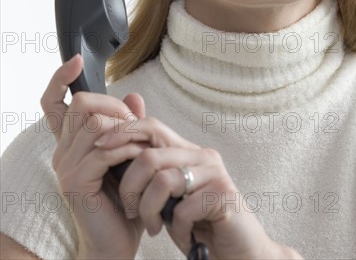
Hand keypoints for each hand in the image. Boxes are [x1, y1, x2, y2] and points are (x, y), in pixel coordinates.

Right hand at [40, 54, 146, 259]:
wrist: (118, 243)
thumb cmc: (125, 198)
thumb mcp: (129, 155)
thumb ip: (129, 125)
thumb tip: (134, 95)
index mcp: (71, 143)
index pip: (54, 103)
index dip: (61, 78)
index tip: (75, 60)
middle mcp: (62, 151)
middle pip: (82, 104)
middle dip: (115, 107)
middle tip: (134, 127)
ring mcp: (66, 166)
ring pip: (95, 122)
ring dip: (126, 129)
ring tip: (140, 147)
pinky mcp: (76, 181)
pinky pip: (104, 149)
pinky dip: (127, 149)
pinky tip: (138, 160)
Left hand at [94, 115, 303, 259]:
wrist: (238, 251)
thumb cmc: (197, 223)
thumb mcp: (168, 195)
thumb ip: (151, 172)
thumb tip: (112, 148)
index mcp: (186, 151)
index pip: (151, 126)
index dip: (122, 132)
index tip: (98, 147)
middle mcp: (201, 155)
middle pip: (150, 154)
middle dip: (129, 186)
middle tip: (129, 209)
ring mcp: (214, 173)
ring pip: (162, 180)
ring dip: (149, 210)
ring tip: (153, 227)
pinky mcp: (224, 195)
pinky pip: (183, 207)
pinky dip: (176, 226)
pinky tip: (182, 234)